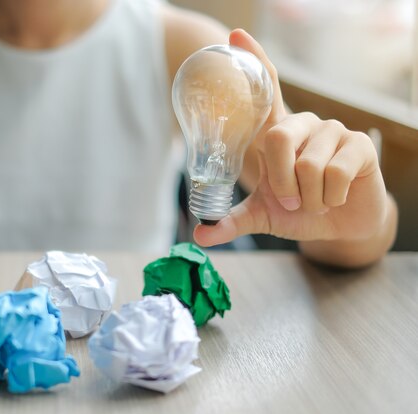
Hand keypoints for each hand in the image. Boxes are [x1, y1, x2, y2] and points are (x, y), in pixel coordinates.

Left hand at [193, 29, 387, 246]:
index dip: (254, 61)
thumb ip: (231, 222)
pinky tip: (336, 197)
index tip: (235, 35)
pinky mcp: (359, 145)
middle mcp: (303, 125)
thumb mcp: (262, 216)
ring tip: (316, 200)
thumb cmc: (300, 211)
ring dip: (308, 197)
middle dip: (281, 183)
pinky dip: (330, 198)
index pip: (266, 90)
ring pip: (307, 164)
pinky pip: (335, 174)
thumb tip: (199, 234)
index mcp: (277, 134)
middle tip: (291, 200)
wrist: (341, 227)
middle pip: (277, 138)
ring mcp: (333, 131)